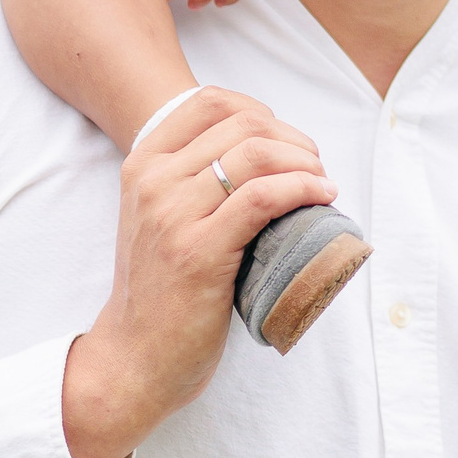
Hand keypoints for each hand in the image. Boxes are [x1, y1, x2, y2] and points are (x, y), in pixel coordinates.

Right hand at [59, 88, 334, 457]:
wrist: (135, 356)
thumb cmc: (160, 291)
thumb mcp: (158, 219)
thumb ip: (189, 181)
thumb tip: (262, 151)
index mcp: (141, 164)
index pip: (210, 101)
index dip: (262, 112)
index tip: (286, 143)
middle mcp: (152, 180)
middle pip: (242, 123)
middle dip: (293, 138)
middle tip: (314, 168)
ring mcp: (172, 214)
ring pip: (255, 153)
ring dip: (304, 162)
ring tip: (322, 184)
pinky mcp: (198, 251)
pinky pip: (263, 197)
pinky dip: (302, 189)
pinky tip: (321, 198)